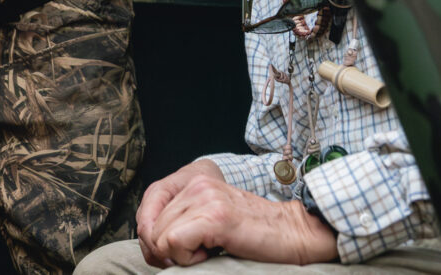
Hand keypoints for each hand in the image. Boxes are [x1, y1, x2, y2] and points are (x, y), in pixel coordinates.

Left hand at [137, 163, 336, 267]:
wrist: (293, 233)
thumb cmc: (253, 235)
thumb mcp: (210, 220)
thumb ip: (183, 221)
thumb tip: (150, 245)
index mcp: (194, 182)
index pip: (147, 211)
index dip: (153, 241)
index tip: (172, 256)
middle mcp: (197, 184)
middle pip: (150, 227)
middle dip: (164, 252)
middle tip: (194, 257)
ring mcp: (205, 197)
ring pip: (159, 236)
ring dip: (179, 255)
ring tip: (207, 252)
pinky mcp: (215, 216)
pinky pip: (174, 242)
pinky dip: (187, 258)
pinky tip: (211, 254)